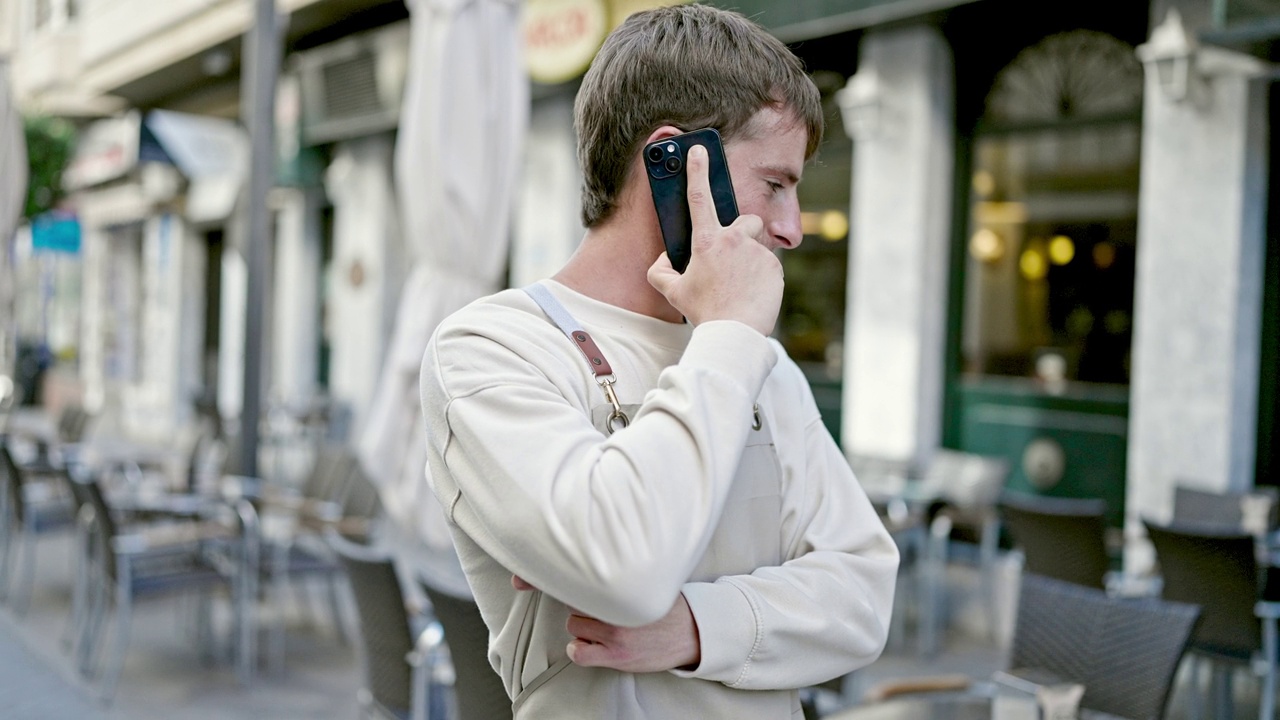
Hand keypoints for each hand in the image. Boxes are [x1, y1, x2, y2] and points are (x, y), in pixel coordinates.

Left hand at [511, 575, 701, 672]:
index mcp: (622, 579)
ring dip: (584, 625)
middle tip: (595, 602)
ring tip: (610, 623)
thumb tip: (582, 559)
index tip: (517, 579)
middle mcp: (615, 603)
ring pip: (573, 623)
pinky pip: (578, 651)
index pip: (574, 574)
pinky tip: (597, 644)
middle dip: (578, 599)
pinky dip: (582, 649)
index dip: (541, 575)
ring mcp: (614, 629)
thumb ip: (618, 566)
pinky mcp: (616, 654)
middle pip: (571, 598)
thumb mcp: (646, 574)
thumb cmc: (665, 601)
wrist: (694, 632)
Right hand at [647, 144, 783, 334]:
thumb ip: (660, 271)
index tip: (698, 150)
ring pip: (757, 249)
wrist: (733, 333)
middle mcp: (734, 241)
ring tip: (740, 288)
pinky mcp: (775, 268)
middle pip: (745, 221)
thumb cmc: (703, 312)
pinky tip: (752, 295)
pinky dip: (762, 279)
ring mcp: (757, 253)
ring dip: (750, 262)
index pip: (698, 198)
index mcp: (706, 242)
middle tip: (733, 258)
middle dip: (742, 234)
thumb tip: (662, 259)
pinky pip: (769, 268)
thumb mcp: (673, 292)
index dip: (697, 170)